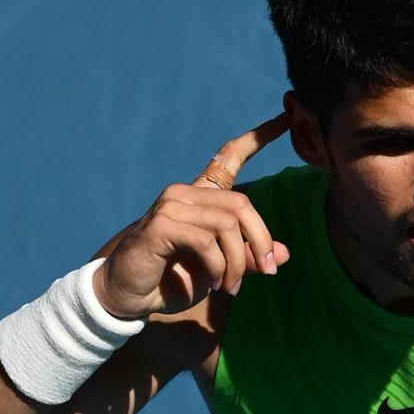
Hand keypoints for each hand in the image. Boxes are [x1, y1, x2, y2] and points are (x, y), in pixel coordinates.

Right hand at [93, 113, 291, 317]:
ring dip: (237, 262)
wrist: (128, 295)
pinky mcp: (161, 224)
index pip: (229, 156)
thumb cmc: (172, 280)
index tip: (285, 118)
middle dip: (261, 241)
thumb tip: (285, 254)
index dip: (258, 137)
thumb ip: (247, 257)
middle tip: (266, 270)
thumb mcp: (220, 269)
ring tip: (231, 285)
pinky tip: (212, 282)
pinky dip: (217, 267)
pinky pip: (206, 241)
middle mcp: (185, 193)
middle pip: (242, 205)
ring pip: (227, 225)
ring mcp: (171, 205)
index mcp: (201, 197)